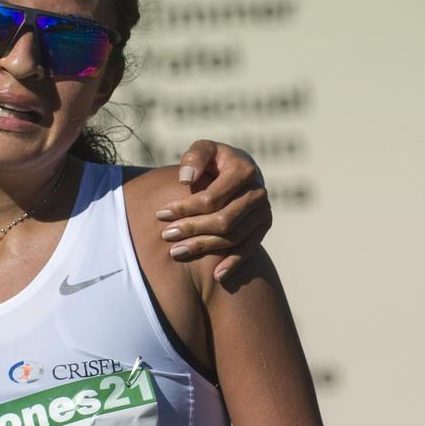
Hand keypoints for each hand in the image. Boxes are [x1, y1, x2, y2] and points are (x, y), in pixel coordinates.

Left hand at [158, 140, 270, 281]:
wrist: (240, 170)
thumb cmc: (215, 160)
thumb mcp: (204, 149)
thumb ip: (194, 158)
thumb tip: (186, 180)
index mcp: (244, 170)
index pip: (211, 198)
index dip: (184, 208)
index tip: (160, 214)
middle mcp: (258, 192)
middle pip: (222, 221)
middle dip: (191, 230)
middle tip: (166, 236)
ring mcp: (263, 211)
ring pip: (232, 237)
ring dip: (204, 247)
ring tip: (177, 252)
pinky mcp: (264, 226)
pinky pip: (249, 249)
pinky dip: (234, 263)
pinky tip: (216, 276)